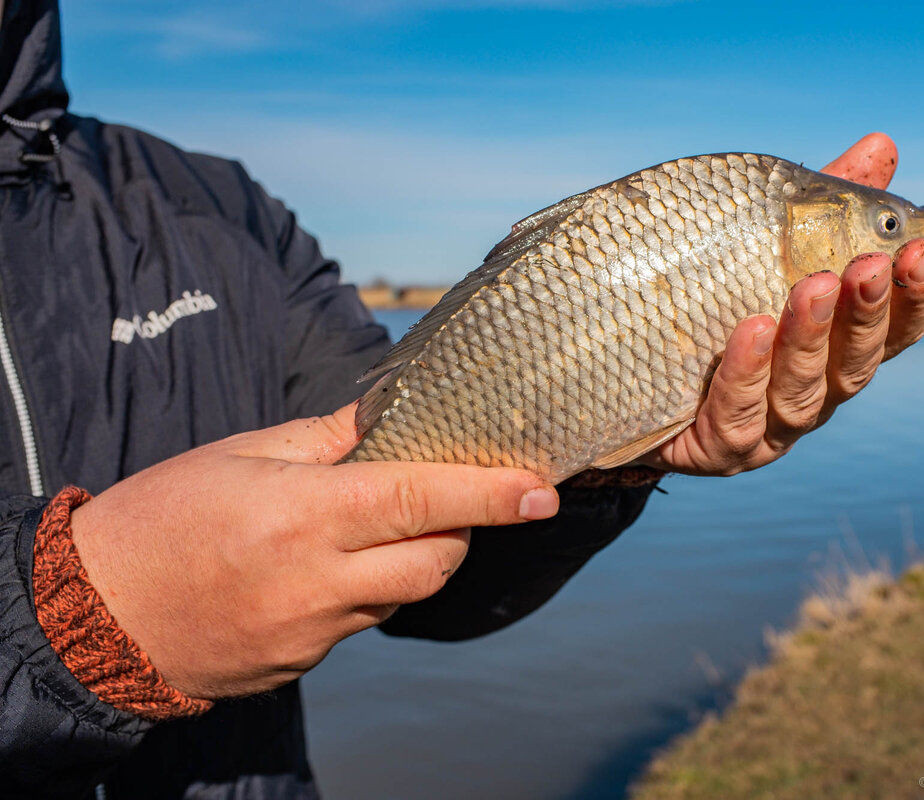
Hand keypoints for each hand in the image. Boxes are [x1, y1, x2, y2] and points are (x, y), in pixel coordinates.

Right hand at [70, 404, 559, 698]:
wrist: (96, 616)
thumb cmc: (162, 518)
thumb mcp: (240, 455)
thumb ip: (327, 439)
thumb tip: (389, 415)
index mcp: (304, 515)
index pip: (419, 502)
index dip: (489, 496)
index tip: (542, 492)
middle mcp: (318, 580)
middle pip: (435, 562)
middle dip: (461, 530)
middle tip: (448, 500)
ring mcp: (313, 631)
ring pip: (404, 596)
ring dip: (414, 561)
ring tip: (375, 529)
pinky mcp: (303, 662)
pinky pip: (363, 624)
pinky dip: (367, 592)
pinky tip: (327, 569)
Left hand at [640, 133, 923, 475]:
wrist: (629, 373)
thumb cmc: (713, 303)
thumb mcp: (764, 247)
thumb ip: (822, 207)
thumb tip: (882, 146)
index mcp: (834, 354)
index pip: (893, 333)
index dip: (914, 298)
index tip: (923, 250)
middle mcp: (812, 396)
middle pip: (853, 365)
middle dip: (866, 314)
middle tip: (869, 265)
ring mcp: (767, 430)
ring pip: (800, 393)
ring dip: (809, 340)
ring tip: (812, 287)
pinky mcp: (716, 448)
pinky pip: (736, 417)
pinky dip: (746, 374)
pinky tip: (750, 331)